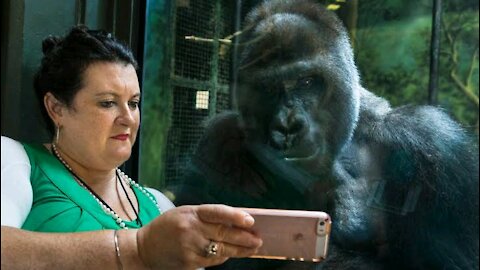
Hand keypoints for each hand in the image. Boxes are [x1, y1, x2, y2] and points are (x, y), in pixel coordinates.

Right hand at [136, 204, 262, 269]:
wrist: (143, 248)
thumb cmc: (167, 227)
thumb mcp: (185, 213)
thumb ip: (207, 216)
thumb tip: (235, 221)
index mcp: (191, 213)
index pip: (217, 212)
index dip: (235, 216)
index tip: (251, 220)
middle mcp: (191, 229)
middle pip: (223, 234)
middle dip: (244, 237)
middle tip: (259, 239)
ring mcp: (190, 248)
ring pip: (221, 250)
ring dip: (240, 250)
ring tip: (253, 248)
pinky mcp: (189, 263)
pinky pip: (212, 261)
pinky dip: (224, 257)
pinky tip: (232, 254)